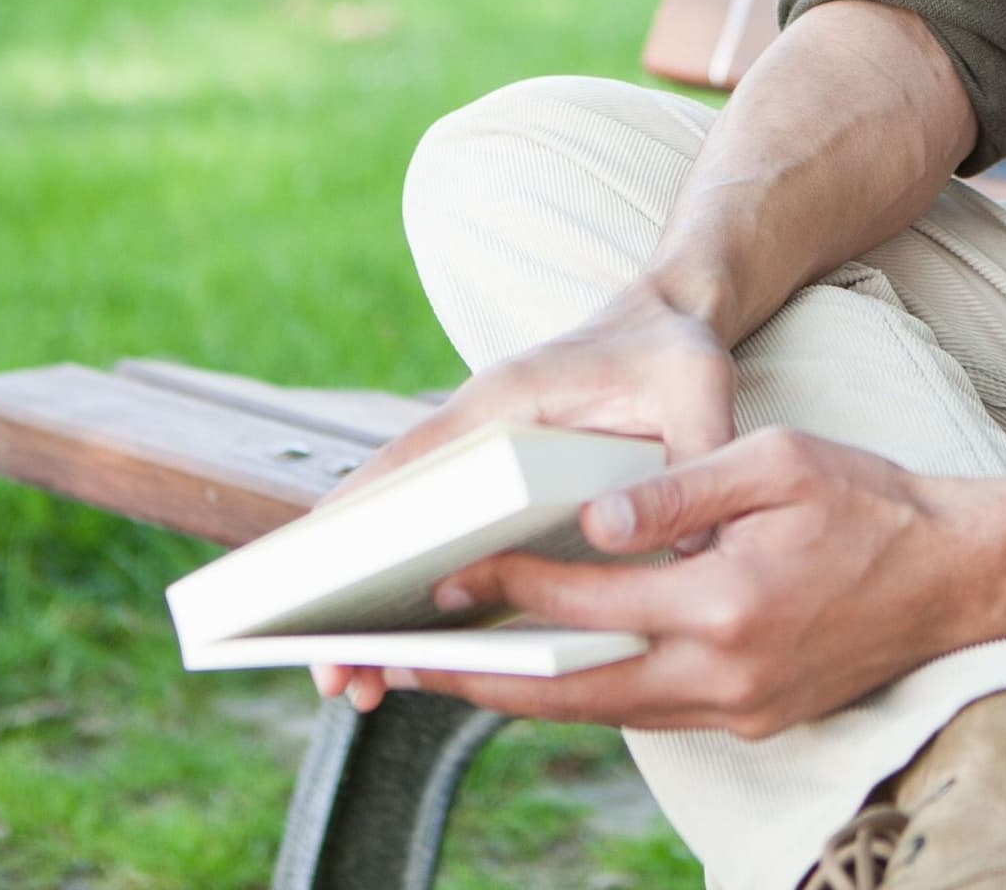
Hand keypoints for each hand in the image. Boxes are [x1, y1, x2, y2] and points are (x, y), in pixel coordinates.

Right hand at [314, 278, 737, 710]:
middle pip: (387, 510)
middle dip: (347, 591)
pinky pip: (444, 539)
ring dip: (379, 605)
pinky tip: (419, 655)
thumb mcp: (696, 391)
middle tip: (333, 679)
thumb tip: (692, 552)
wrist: (671, 315)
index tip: (309, 580)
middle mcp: (474, 429)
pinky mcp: (500, 485)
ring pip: (408, 532)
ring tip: (361, 690)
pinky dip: (421, 593)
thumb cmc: (675, 350)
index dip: (357, 519)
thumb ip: (694, 459)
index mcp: (503, 400)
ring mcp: (480, 458)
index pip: (409, 460)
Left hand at [374, 427, 1005, 738]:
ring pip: (610, 714)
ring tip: (463, 671)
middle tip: (410, 664)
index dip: (509, 589)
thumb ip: (680, 492)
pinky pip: (653, 713)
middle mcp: (725, 675)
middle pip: (576, 690)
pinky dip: (597, 694)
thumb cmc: (871, 501)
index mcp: (725, 603)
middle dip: (486, 679)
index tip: (447, 576)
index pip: (587, 603)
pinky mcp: (756, 720)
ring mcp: (741, 709)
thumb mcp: (776, 463)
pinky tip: (562, 667)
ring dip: (534, 696)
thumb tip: (593, 519)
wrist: (962, 574)